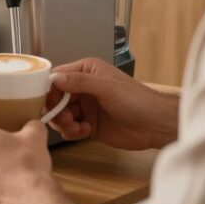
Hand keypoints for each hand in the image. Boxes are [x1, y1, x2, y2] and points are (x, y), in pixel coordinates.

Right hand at [47, 57, 179, 150]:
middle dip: (56, 110)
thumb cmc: (138, 100)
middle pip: (56, 98)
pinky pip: (70, 129)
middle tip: (65, 119)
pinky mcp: (89, 125)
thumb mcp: (106, 87)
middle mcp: (84, 89)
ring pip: (61, 115)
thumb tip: (55, 78)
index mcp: (87, 72)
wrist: (156, 125)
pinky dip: (73, 132)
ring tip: (75, 127)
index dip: (50, 90)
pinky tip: (85, 131)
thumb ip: (80, 82)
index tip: (48, 101)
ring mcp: (86, 108)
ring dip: (64, 123)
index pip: (58, 77)